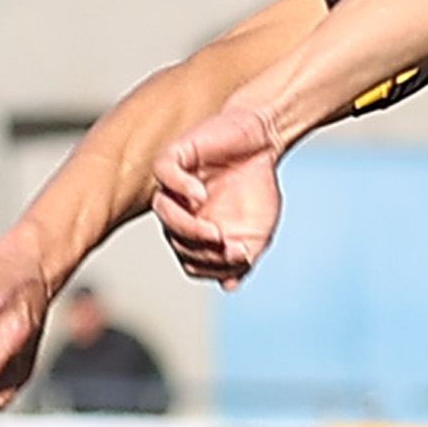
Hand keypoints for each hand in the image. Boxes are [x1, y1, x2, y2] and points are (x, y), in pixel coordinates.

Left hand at [152, 105, 284, 286]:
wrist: (264, 141)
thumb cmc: (257, 186)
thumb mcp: (258, 232)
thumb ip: (244, 258)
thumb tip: (228, 285)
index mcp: (195, 232)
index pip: (190, 261)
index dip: (211, 267)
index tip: (238, 258)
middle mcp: (179, 211)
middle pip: (176, 240)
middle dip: (201, 250)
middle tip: (226, 244)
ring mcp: (174, 184)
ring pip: (163, 211)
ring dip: (186, 227)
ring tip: (213, 231)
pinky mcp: (175, 156)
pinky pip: (164, 174)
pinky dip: (180, 188)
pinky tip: (201, 195)